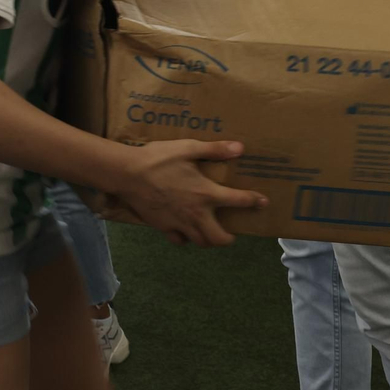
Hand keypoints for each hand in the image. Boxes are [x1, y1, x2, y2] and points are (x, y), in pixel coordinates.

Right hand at [112, 140, 267, 246]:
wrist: (127, 174)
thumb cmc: (158, 159)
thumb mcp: (187, 148)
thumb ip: (214, 150)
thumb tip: (240, 149)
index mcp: (206, 193)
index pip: (238, 201)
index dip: (254, 201)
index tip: (263, 202)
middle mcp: (196, 214)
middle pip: (219, 239)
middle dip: (228, 239)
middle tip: (230, 233)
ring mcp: (179, 223)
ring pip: (200, 242)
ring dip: (209, 239)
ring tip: (209, 232)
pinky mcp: (163, 227)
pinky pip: (179, 239)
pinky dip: (184, 237)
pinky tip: (183, 228)